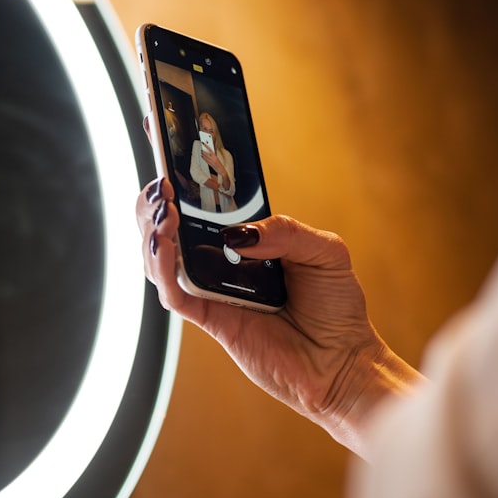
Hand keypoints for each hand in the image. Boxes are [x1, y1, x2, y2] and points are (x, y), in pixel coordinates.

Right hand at [137, 177, 422, 457]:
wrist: (345, 363)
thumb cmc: (337, 306)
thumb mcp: (325, 250)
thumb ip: (285, 231)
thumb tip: (236, 235)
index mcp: (242, 238)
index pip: (199, 202)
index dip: (173, 173)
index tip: (155, 134)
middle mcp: (218, 261)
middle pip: (165, 226)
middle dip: (153, 201)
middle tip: (160, 185)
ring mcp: (210, 288)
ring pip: (158, 257)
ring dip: (152, 229)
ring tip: (165, 209)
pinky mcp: (209, 318)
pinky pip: (173, 292)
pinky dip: (162, 268)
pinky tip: (166, 245)